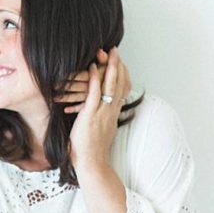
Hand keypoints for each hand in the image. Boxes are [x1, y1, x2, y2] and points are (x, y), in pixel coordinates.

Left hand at [69, 47, 129, 169]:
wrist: (92, 163)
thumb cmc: (92, 150)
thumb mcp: (102, 131)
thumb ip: (103, 120)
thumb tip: (103, 116)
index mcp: (113, 114)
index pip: (122, 89)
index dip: (122, 74)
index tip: (121, 61)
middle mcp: (111, 111)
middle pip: (119, 83)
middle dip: (117, 65)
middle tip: (115, 50)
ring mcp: (102, 112)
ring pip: (110, 85)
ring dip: (109, 67)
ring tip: (108, 52)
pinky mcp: (91, 115)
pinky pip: (95, 93)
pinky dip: (95, 79)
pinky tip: (92, 67)